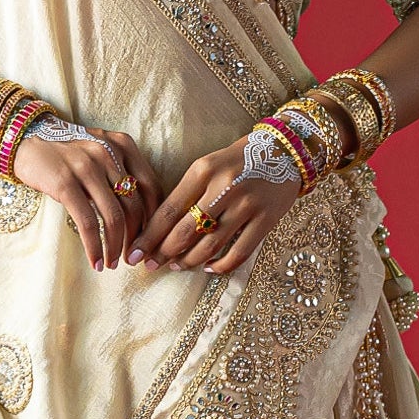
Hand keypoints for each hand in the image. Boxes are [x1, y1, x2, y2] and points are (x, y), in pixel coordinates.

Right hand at [11, 127, 162, 268]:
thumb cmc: (67, 154)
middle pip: (135, 205)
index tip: (149, 240)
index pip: (151, 187)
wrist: (25, 140)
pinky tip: (95, 260)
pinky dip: (94, 246)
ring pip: (114, 216)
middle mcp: (109, 152)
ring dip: (115, 246)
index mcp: (123, 145)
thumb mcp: (99, 154)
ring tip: (112, 263)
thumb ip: (120, 174)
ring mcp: (86, 166)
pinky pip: (87, 222)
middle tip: (131, 257)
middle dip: (136, 239)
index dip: (154, 219)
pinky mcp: (64, 182)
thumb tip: (140, 219)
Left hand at [138, 138, 302, 274]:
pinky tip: (209, 268)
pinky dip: (221, 266)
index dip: (149, 238)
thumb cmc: (237, 160)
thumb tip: (159, 231)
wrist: (284, 150)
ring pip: (210, 245)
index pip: (168, 211)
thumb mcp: (207, 166)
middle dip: (163, 253)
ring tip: (177, 266)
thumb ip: (186, 194)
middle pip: (186, 232)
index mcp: (203, 170)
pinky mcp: (267, 219)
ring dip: (189, 261)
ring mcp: (248, 204)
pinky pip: (239, 253)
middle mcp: (224, 187)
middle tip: (150, 266)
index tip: (134, 255)